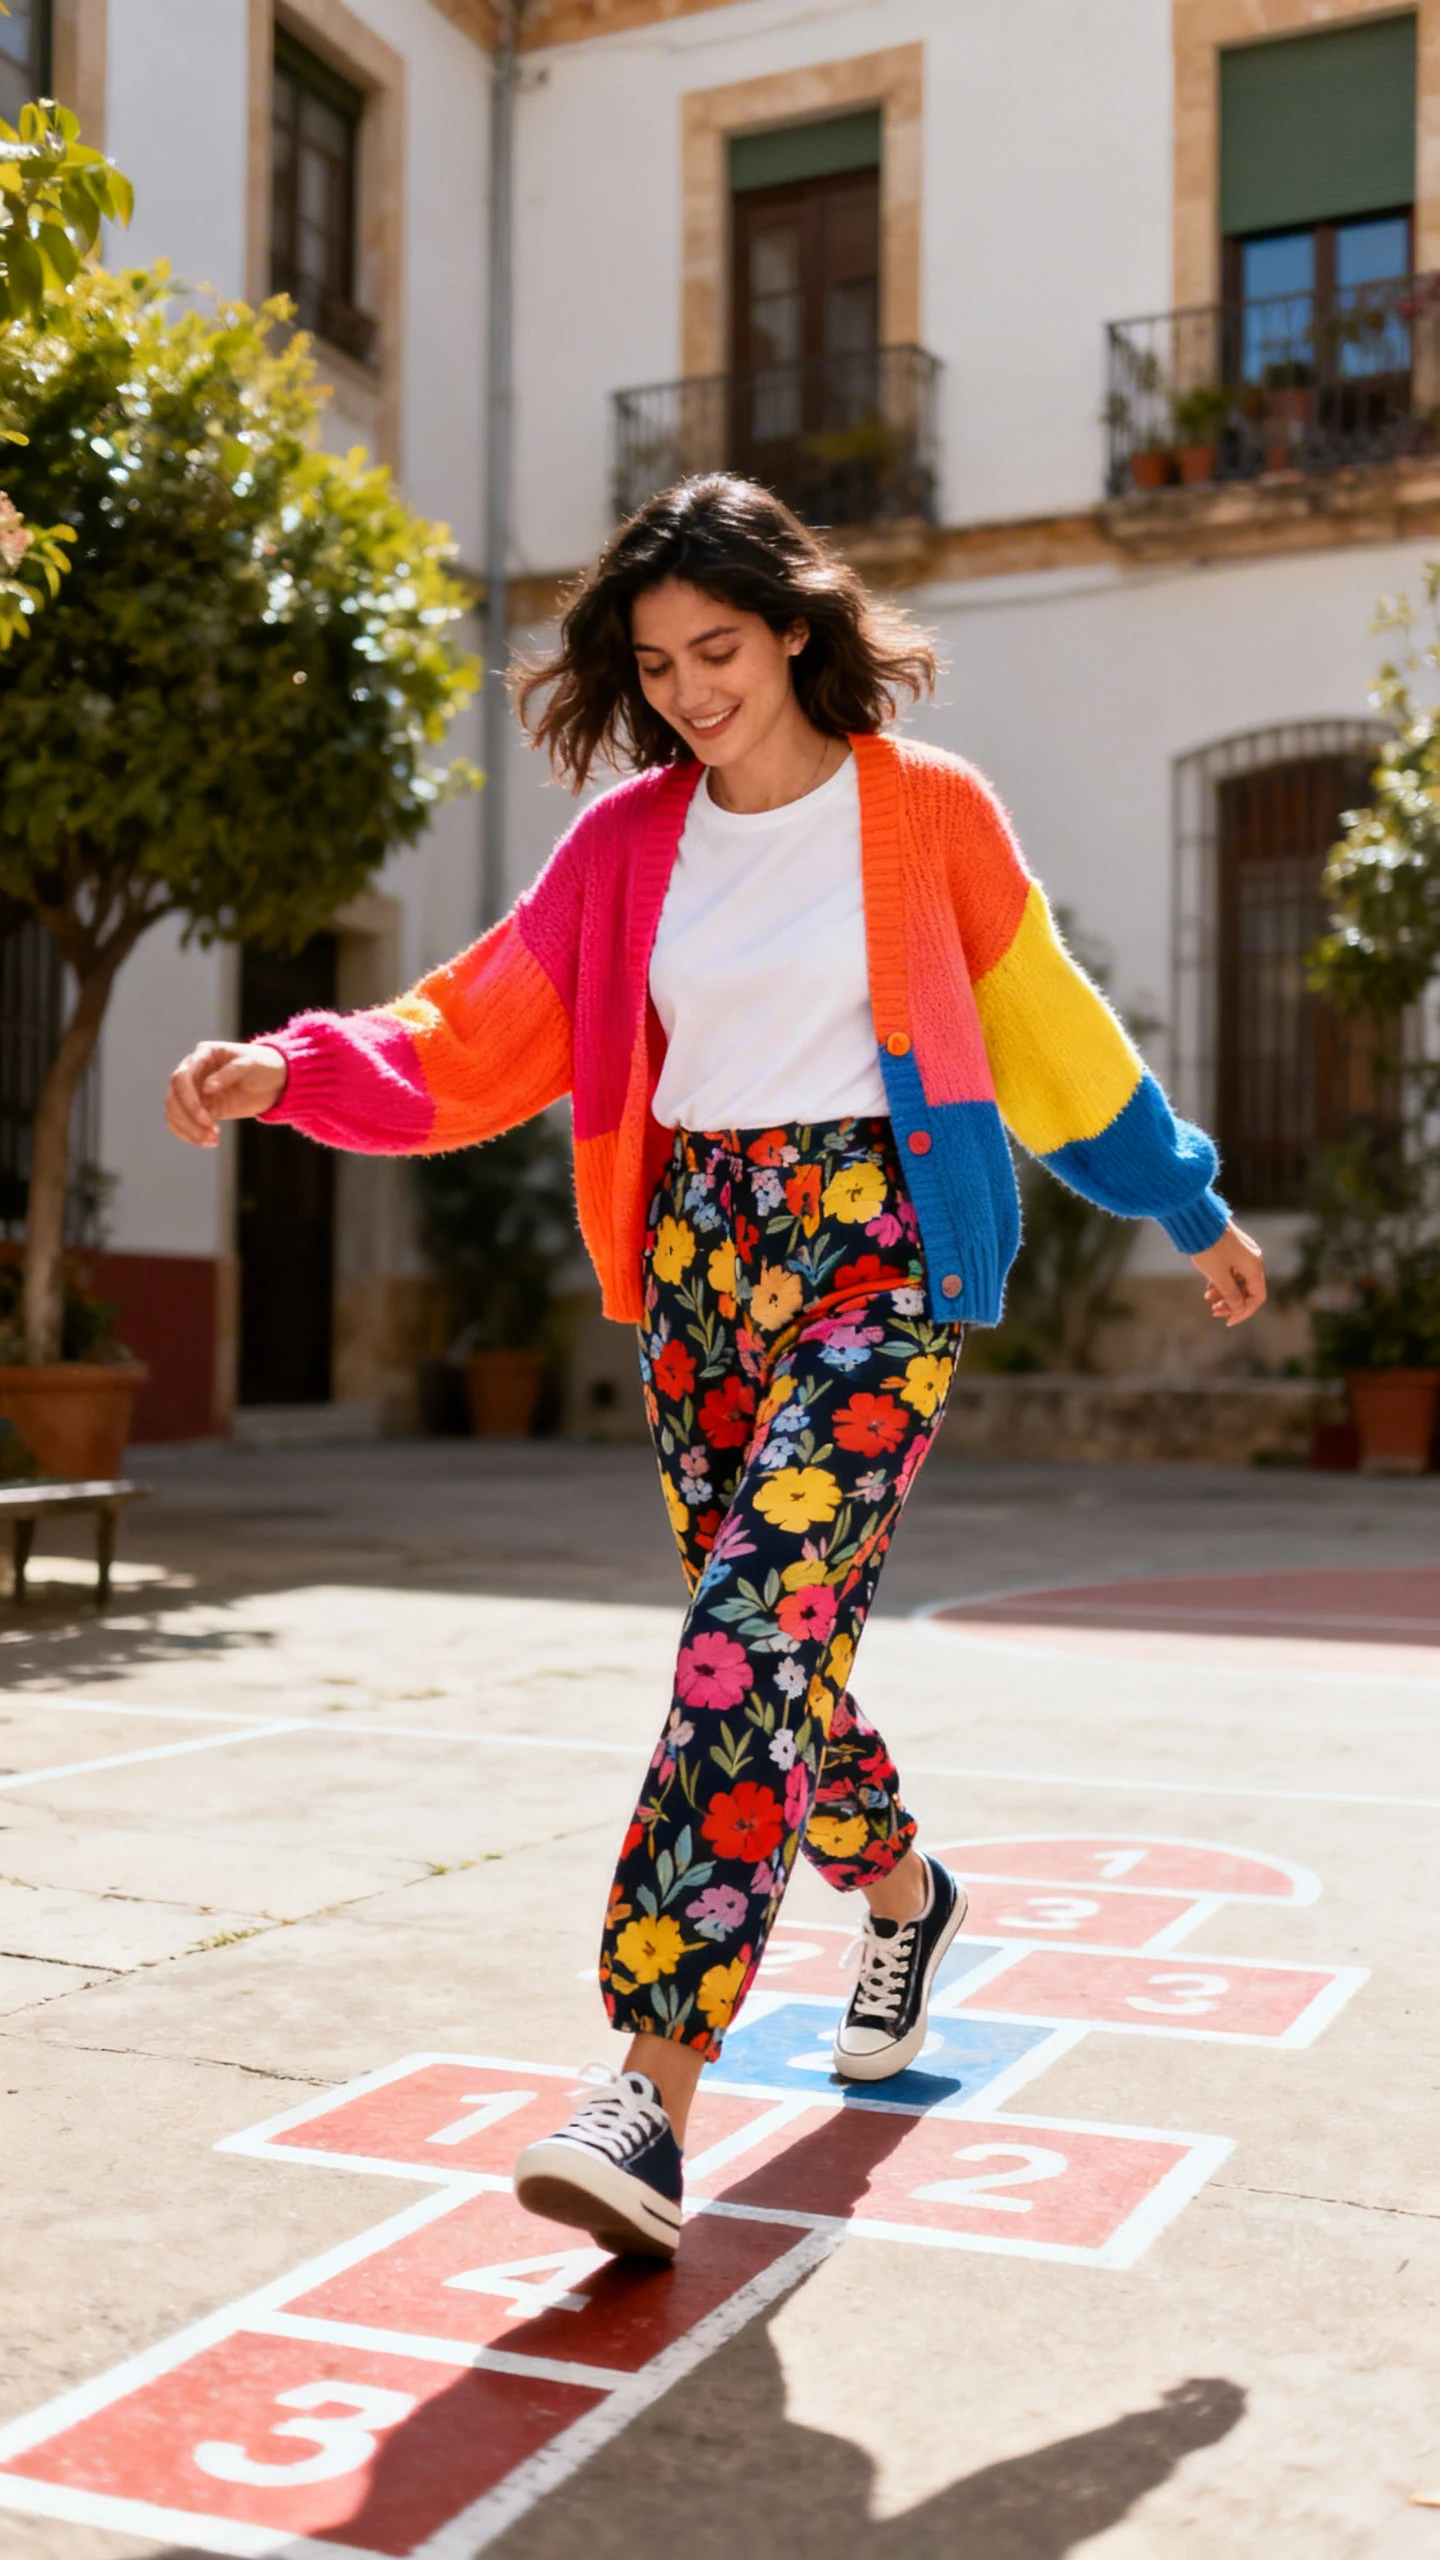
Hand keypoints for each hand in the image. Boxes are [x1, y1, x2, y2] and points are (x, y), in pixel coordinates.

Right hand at [165, 1040, 287, 1148]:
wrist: (274, 1080)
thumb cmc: (263, 1065)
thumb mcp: (250, 1065)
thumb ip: (228, 1073)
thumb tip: (206, 1088)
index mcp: (203, 1055)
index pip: (181, 1077)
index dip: (189, 1099)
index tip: (207, 1118)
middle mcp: (193, 1071)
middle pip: (174, 1096)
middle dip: (189, 1118)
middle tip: (210, 1133)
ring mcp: (195, 1090)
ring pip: (175, 1111)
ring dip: (189, 1129)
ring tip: (212, 1141)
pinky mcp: (200, 1107)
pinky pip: (183, 1122)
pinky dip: (190, 1134)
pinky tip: (207, 1142)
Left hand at [1191, 1222, 1265, 1325]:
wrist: (1197, 1219)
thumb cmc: (1208, 1246)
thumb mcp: (1218, 1275)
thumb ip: (1230, 1294)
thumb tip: (1238, 1308)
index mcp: (1253, 1266)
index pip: (1257, 1297)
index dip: (1244, 1312)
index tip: (1228, 1320)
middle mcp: (1252, 1259)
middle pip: (1248, 1290)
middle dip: (1232, 1303)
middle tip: (1214, 1311)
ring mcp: (1243, 1253)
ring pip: (1238, 1281)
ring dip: (1225, 1294)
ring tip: (1208, 1300)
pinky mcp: (1232, 1250)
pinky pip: (1232, 1272)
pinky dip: (1222, 1282)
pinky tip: (1208, 1289)